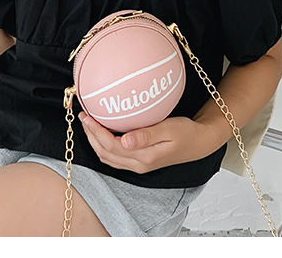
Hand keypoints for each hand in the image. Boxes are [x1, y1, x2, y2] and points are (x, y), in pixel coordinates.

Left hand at [79, 113, 224, 173]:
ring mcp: (138, 165)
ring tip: (89, 123)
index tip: (87, 116)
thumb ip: (147, 135)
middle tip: (83, 116)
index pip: (111, 146)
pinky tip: (103, 131)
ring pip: (108, 157)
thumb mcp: (169, 129)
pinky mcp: (139, 161)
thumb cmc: (185, 132)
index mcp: (144, 157)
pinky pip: (115, 156)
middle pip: (105, 153)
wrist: (197, 143)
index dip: (96, 132)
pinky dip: (104, 144)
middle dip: (91, 135)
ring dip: (95, 140)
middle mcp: (138, 164)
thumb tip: (124, 140)